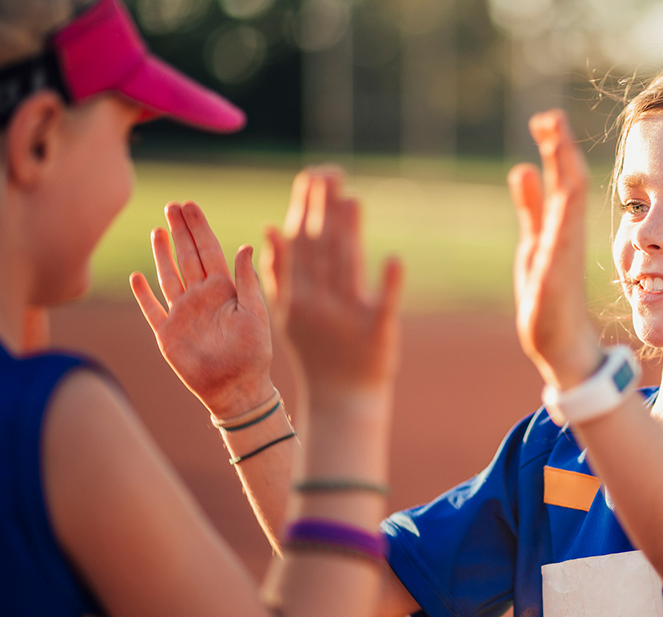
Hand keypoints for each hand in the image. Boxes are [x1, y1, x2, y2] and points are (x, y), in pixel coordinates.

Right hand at [131, 202, 274, 419]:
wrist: (237, 389)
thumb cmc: (253, 353)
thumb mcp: (256, 313)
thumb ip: (247, 280)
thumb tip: (245, 245)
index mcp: (224, 290)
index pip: (209, 250)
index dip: (199, 228)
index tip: (190, 205)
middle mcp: (201, 297)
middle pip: (187, 256)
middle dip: (180, 231)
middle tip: (173, 205)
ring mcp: (182, 314)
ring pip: (168, 276)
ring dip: (163, 254)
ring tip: (158, 230)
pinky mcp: (167, 334)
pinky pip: (152, 309)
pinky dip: (143, 294)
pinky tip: (138, 277)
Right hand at [262, 169, 403, 407]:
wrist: (341, 398)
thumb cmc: (317, 350)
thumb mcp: (288, 314)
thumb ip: (279, 272)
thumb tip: (269, 226)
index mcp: (298, 296)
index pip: (302, 244)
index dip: (306, 208)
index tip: (311, 175)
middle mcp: (320, 303)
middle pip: (323, 249)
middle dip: (324, 209)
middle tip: (330, 172)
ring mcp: (348, 317)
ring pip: (347, 269)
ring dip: (349, 234)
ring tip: (352, 200)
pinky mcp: (377, 332)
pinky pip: (384, 305)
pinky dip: (389, 283)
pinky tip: (393, 259)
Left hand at [508, 110, 601, 389]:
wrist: (561, 346)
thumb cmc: (549, 297)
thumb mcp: (534, 242)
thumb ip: (531, 207)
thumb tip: (523, 168)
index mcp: (560, 226)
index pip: (562, 179)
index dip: (556, 148)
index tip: (547, 117)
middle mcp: (566, 236)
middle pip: (568, 184)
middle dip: (560, 150)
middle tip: (551, 115)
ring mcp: (564, 255)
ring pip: (569, 205)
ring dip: (564, 171)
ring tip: (556, 140)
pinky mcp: (557, 276)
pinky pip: (564, 239)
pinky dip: (564, 213)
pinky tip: (563, 190)